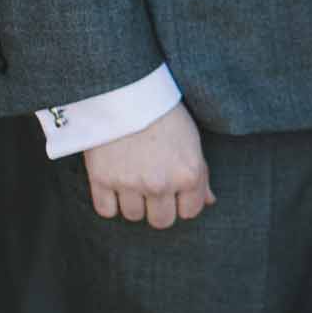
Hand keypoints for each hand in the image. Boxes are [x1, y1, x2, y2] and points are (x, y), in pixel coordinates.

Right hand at [80, 101, 214, 228]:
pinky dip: (109, 202)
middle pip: (161, 221)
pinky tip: (113, 185)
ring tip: (132, 179)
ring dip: (133, 203)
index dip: (183, 203)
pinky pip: (106, 210)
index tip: (176, 191)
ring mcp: (130, 183)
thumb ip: (200, 175)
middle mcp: (160, 184)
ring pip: (133, 216)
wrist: (127, 91)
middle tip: (152, 188)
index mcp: (188, 174)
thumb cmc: (164, 114)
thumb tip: (209, 201)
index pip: (189, 212)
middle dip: (159, 208)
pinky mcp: (102, 180)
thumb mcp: (191, 141)